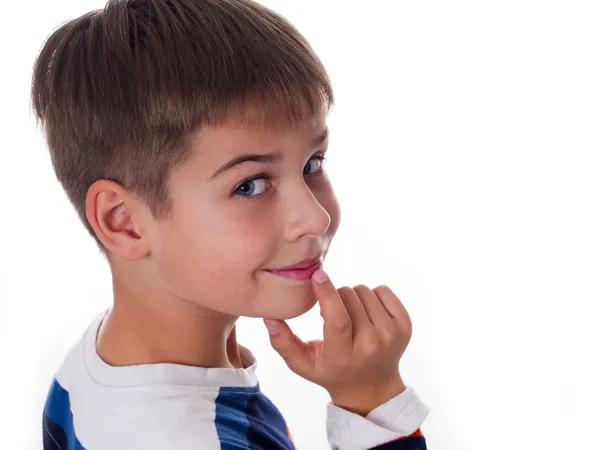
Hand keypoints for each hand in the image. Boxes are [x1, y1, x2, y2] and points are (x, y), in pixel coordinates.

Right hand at [263, 268, 412, 416]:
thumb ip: (283, 342)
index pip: (337, 318)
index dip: (327, 293)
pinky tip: (367, 313)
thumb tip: (269, 317)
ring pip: (364, 291)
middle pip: (348, 296)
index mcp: (343, 354)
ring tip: (350, 316)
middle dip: (336, 297)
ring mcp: (391, 335)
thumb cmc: (331, 370)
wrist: (372, 387)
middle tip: (334, 314)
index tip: (318, 275)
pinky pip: (383, 291)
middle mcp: (370, 345)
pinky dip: (372, 296)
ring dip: (352, 297)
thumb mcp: (303, 364)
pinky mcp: (404, 326)